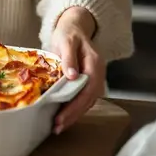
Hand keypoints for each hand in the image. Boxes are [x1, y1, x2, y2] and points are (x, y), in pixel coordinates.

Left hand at [48, 7, 104, 134]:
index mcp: (95, 64)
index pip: (87, 90)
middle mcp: (98, 74)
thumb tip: (71, 76)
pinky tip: (63, 116)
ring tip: (58, 126)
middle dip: (73, 115)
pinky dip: (74, 109)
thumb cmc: (69, 34)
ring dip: (74, 115)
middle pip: (88, 100)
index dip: (75, 106)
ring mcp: (95, 79)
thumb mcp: (66, 41)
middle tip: (57, 127)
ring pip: (87, 102)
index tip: (60, 117)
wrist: (75, 27)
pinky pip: (83, 98)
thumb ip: (69, 58)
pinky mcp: (88, 82)